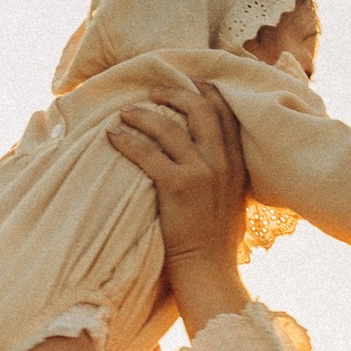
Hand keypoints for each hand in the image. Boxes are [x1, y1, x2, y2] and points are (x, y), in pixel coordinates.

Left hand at [108, 72, 251, 332]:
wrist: (208, 268)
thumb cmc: (214, 238)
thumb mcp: (229, 197)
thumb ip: (223, 170)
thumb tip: (204, 151)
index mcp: (237, 163)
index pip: (224, 112)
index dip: (204, 91)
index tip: (187, 82)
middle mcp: (223, 162)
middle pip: (200, 109)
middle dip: (174, 93)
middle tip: (152, 92)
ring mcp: (202, 173)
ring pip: (169, 127)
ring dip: (143, 115)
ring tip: (125, 113)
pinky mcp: (178, 186)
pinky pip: (148, 153)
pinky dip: (127, 140)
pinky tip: (112, 135)